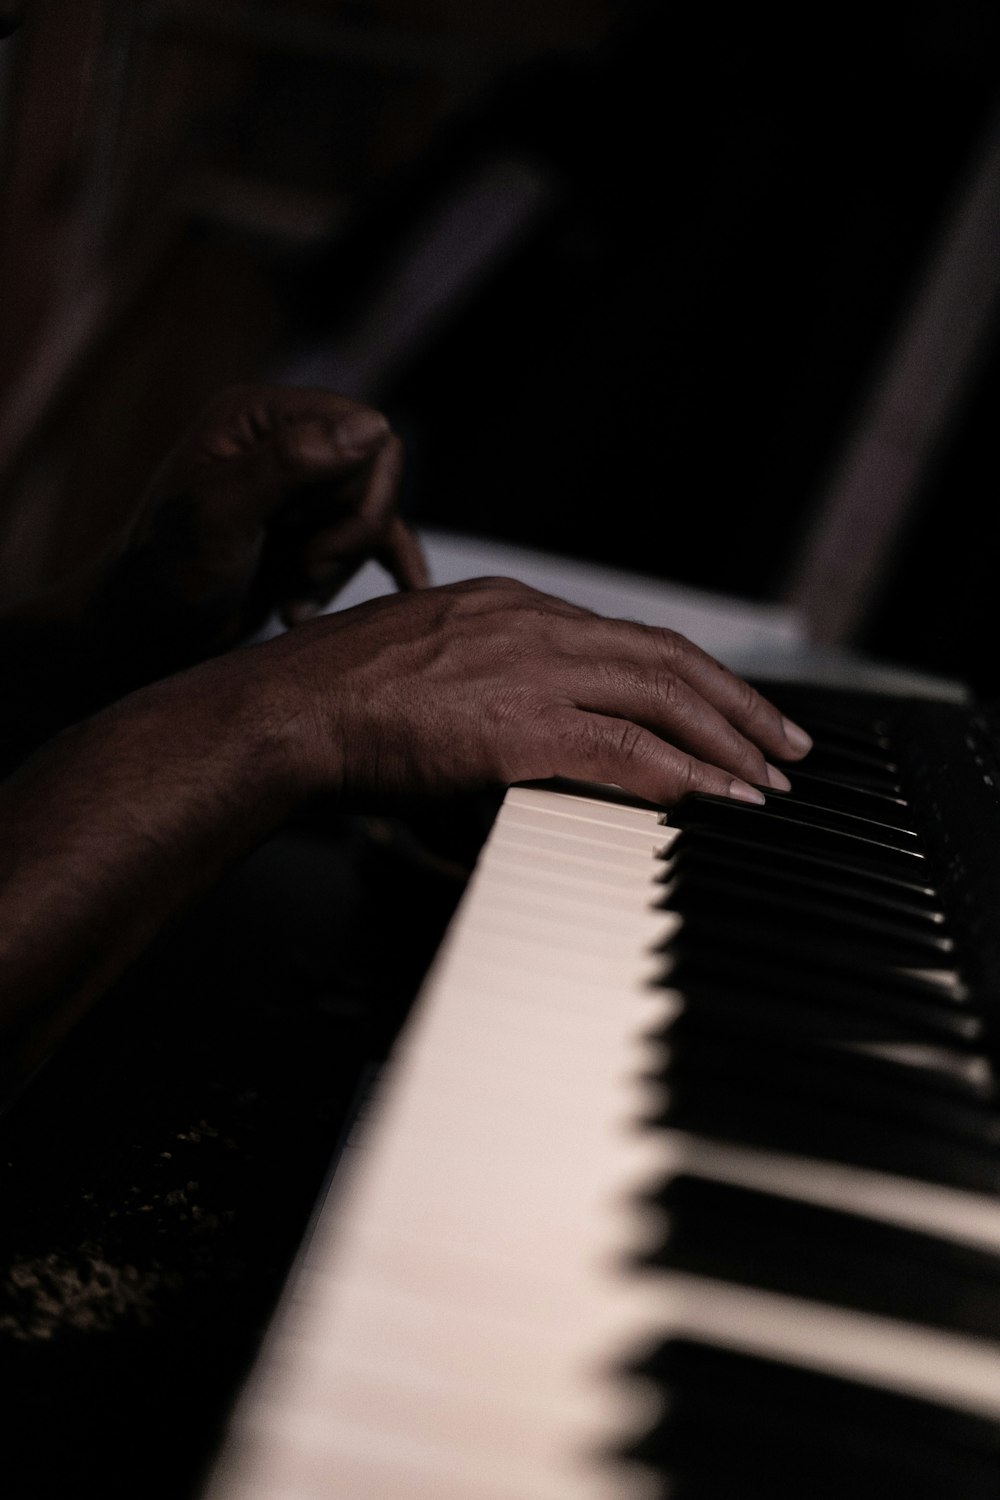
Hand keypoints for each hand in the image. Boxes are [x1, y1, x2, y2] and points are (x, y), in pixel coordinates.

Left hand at [96, 383, 427, 672]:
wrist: (147, 638)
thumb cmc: (169, 572)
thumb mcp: (223, 512)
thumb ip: (292, 463)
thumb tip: (374, 425)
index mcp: (259, 418)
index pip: (360, 426)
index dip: (358, 485)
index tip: (312, 537)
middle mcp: (287, 445)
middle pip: (375, 474)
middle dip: (349, 535)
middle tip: (304, 570)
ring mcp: (304, 494)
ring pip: (375, 517)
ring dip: (341, 567)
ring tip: (292, 599)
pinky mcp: (316, 538)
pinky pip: (378, 544)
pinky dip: (388, 571)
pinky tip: (410, 592)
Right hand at [252, 576, 811, 807]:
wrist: (289, 707)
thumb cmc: (338, 699)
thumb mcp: (424, 669)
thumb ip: (485, 686)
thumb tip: (525, 732)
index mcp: (512, 607)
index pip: (628, 638)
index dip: (693, 676)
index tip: (730, 708)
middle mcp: (534, 625)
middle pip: (667, 657)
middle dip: (738, 703)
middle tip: (788, 743)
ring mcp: (530, 669)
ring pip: (663, 696)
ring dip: (727, 741)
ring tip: (770, 780)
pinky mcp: (520, 723)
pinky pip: (625, 749)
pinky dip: (683, 774)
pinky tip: (718, 800)